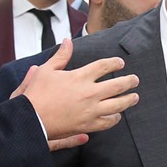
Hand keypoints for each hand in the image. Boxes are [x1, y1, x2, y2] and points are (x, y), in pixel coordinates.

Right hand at [11, 38, 139, 150]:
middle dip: (130, 81)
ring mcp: (91, 110)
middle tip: (135, 80)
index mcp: (80, 77)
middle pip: (118, 85)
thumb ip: (61, 56)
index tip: (120, 63)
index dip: (115, 63)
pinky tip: (117, 115)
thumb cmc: (37, 94)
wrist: (31, 119)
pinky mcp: (88, 125)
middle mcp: (89, 93)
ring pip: (118, 105)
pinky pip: (108, 122)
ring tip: (134, 97)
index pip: (104, 66)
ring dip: (129, 100)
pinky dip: (115, 118)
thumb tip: (68, 41)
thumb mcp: (46, 70)